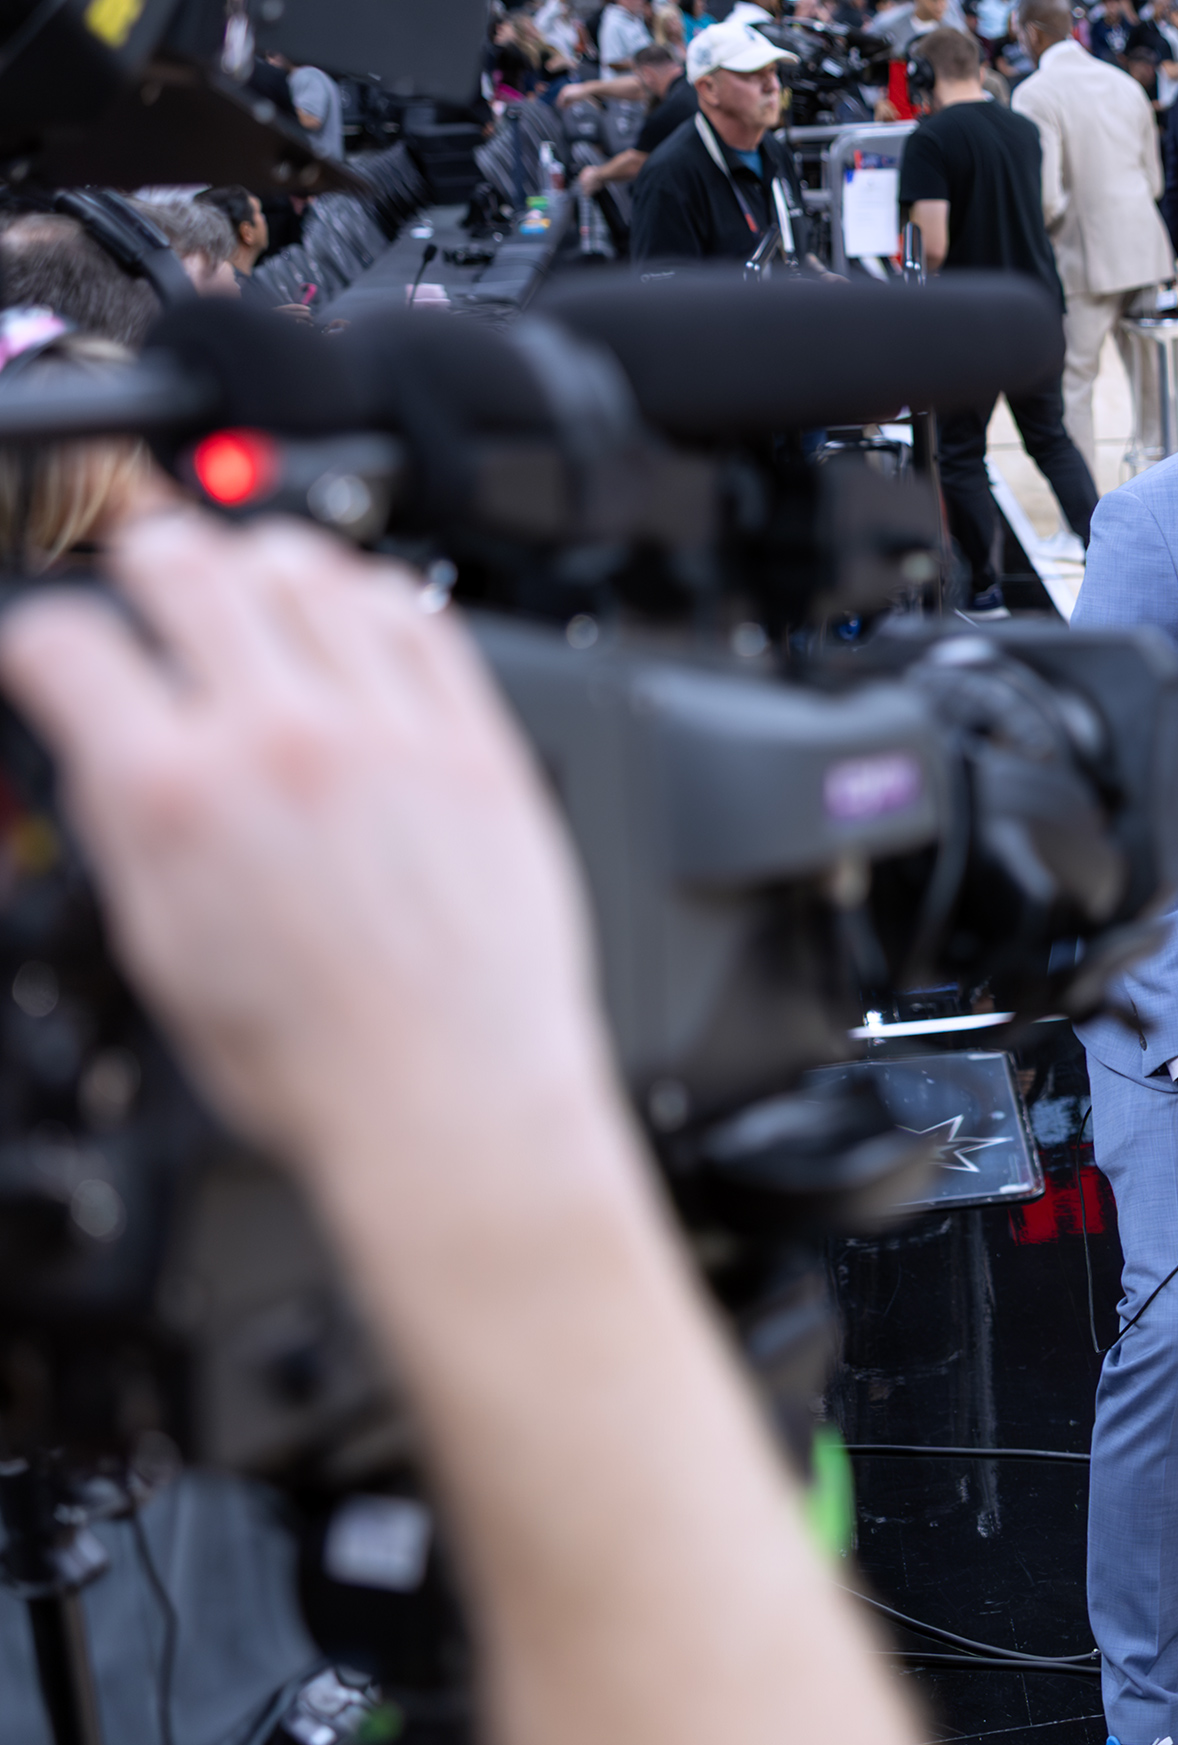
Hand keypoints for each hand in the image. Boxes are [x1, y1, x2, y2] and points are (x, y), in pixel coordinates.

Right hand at [0, 512, 613, 1182]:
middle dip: (149, 557)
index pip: (67, 641)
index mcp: (174, 795)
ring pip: (310, 569)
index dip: (39, 636)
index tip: (53, 648)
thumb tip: (107, 747)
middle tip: (150, 576)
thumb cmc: (314, 1059)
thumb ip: (129, 824)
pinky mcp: (479, 747)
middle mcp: (279, 741)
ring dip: (265, 561)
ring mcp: (388, 734)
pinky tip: (360, 613)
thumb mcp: (162, 947)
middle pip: (190, 565)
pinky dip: (376, 596)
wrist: (452, 1099)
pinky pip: (424, 620)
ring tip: (257, 587)